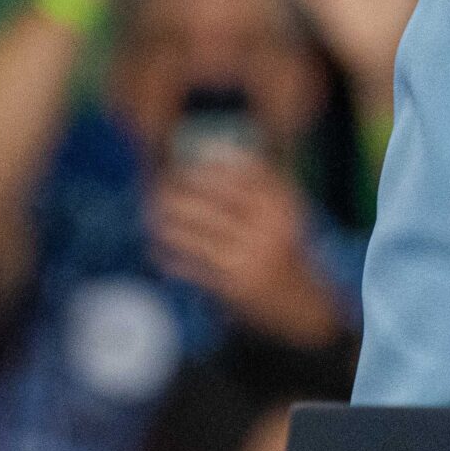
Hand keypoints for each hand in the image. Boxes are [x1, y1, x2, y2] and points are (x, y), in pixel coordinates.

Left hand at [149, 154, 343, 346]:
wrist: (299, 301)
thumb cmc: (282, 246)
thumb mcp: (282, 209)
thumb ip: (257, 179)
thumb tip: (211, 149)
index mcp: (281, 203)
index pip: (235, 173)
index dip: (201, 167)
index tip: (178, 164)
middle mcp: (268, 228)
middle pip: (209, 201)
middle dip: (176, 192)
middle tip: (155, 188)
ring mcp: (250, 258)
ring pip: (194, 235)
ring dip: (166, 224)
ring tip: (150, 215)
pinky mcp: (234, 286)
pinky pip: (192, 268)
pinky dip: (170, 259)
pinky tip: (157, 250)